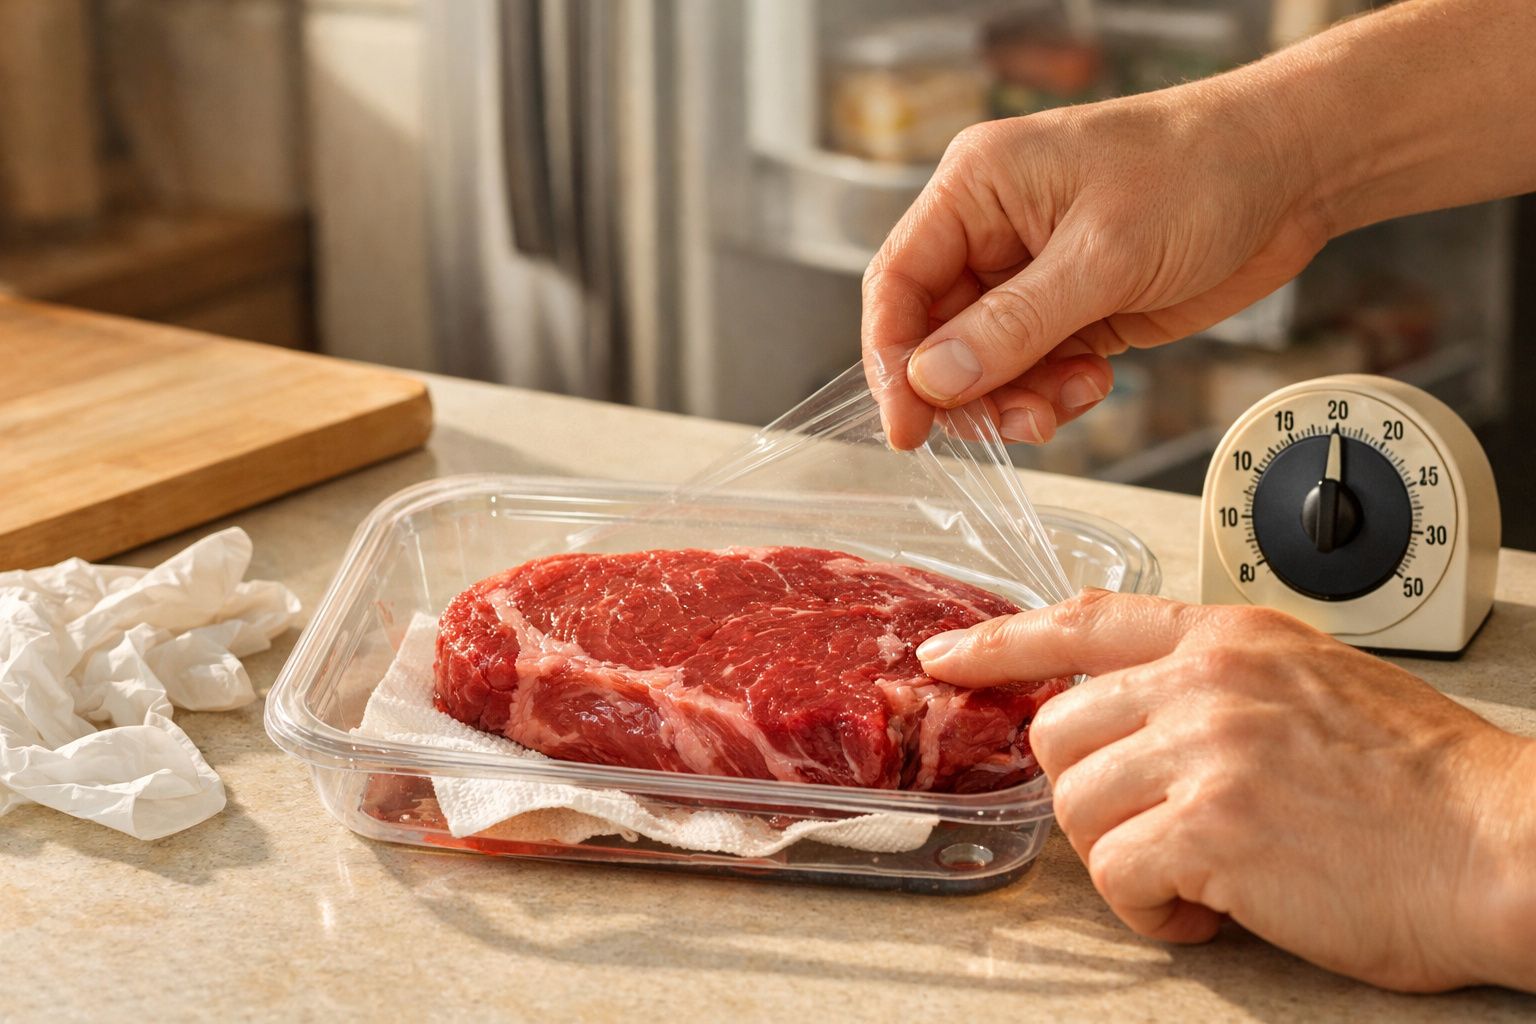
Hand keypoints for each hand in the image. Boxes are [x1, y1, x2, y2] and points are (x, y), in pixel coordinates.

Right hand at [861, 80, 1330, 449]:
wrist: (1294, 171)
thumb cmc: (1203, 170)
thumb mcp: (1104, 254)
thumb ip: (1014, 325)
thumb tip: (934, 379)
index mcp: (977, 188)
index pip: (898, 282)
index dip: (892, 360)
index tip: (907, 425)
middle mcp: (992, 231)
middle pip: (936, 335)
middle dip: (969, 389)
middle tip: (1013, 421)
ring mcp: (1032, 274)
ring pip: (984, 365)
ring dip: (1017, 398)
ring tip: (1070, 397)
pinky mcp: (1073, 310)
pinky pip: (1032, 372)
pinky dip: (1054, 393)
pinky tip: (1094, 381)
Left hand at [917, 591, 1535, 991]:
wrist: (1506, 843)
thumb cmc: (1421, 783)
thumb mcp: (1313, 683)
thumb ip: (1217, 680)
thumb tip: (1134, 704)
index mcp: (1229, 638)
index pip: (1083, 620)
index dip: (1001, 641)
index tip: (947, 656)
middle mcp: (1207, 680)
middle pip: (1060, 730)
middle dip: (1088, 794)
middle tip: (1149, 831)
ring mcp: (1207, 748)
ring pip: (1077, 806)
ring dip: (1121, 857)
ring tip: (1194, 878)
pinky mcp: (1213, 827)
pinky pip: (1117, 875)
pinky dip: (1151, 911)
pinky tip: (1209, 913)